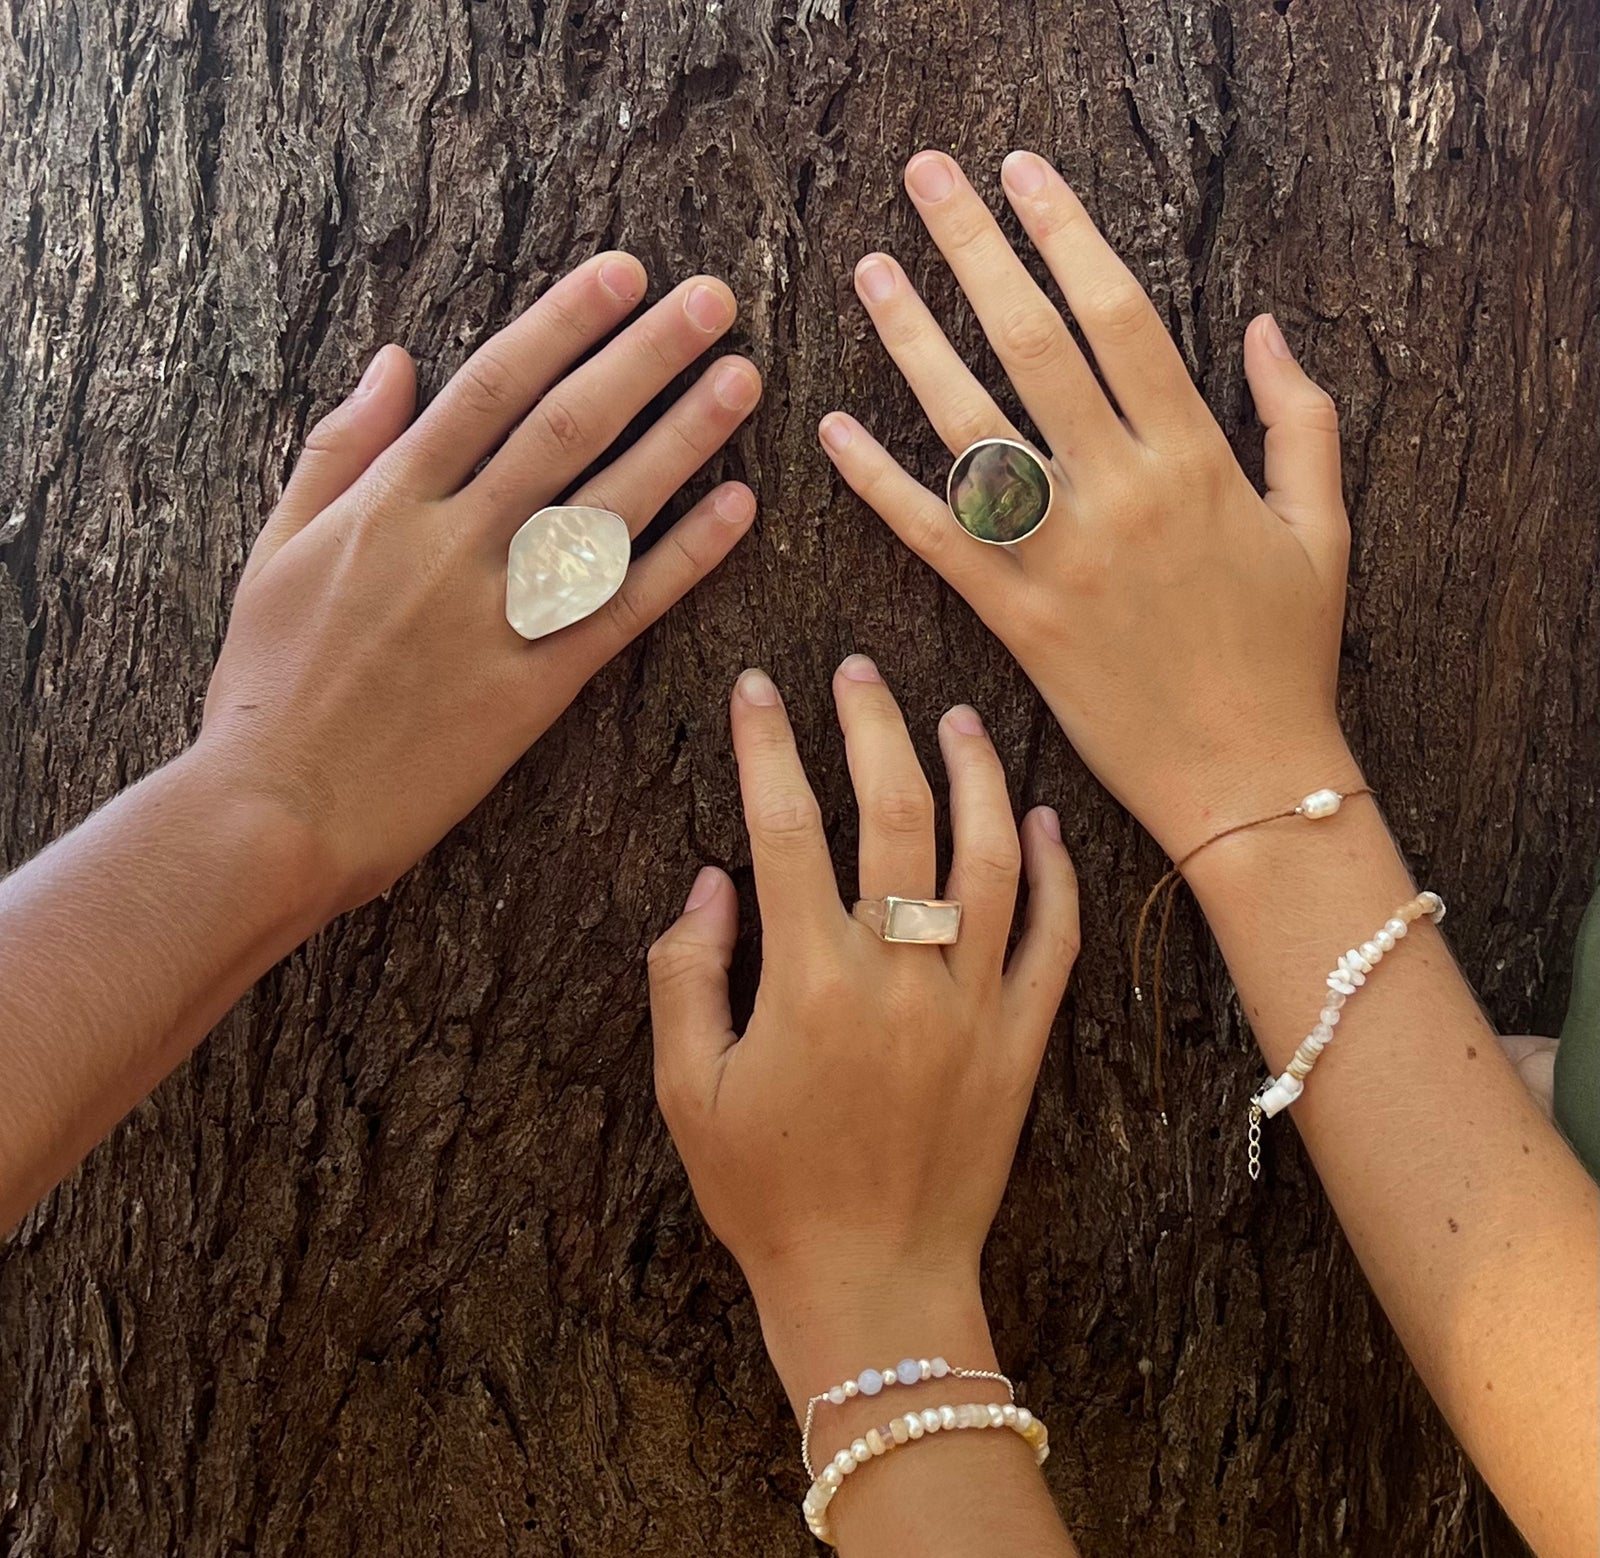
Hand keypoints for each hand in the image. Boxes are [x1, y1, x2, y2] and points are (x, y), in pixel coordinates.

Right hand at [199, 253, 759, 914]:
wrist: (277, 811)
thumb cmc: (269, 685)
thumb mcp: (275, 551)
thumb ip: (339, 452)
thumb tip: (392, 361)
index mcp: (386, 504)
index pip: (491, 388)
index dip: (563, 324)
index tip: (623, 275)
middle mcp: (451, 546)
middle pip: (565, 429)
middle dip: (643, 356)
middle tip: (712, 300)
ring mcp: (499, 617)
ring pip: (607, 508)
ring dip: (683, 439)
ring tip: (741, 379)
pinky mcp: (536, 689)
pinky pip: (624, 611)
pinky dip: (683, 558)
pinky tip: (738, 508)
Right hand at [647, 658, 1077, 1405]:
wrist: (874, 1287)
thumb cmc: (766, 1194)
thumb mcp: (688, 1092)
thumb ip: (687, 973)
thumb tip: (711, 878)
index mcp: (809, 981)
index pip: (784, 825)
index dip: (766, 745)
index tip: (754, 687)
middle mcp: (900, 976)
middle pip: (895, 817)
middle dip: (872, 728)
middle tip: (858, 672)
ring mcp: (973, 1005)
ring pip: (989, 859)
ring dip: (976, 775)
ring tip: (955, 716)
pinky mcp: (1021, 1041)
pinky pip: (1054, 939)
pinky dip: (1055, 872)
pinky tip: (1043, 817)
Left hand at [819, 150, 1359, 859]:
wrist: (1248, 777)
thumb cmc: (1287, 654)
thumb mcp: (1321, 528)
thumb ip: (1300, 418)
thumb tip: (1266, 324)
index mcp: (1196, 459)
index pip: (1119, 316)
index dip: (1065, 233)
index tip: (1021, 174)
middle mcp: (1121, 494)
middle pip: (1035, 345)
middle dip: (975, 250)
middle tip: (924, 178)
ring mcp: (1061, 558)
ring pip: (972, 429)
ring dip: (914, 341)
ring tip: (870, 271)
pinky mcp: (1015, 619)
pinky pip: (935, 539)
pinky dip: (880, 484)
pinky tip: (833, 430)